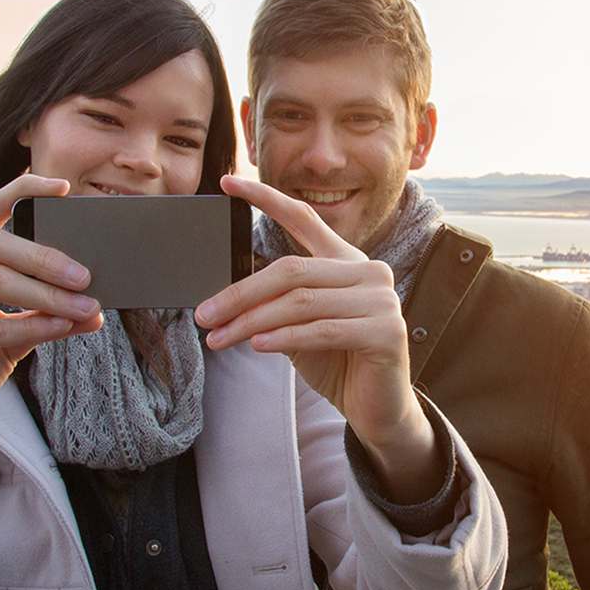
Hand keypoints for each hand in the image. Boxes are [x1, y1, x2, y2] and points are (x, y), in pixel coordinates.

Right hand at [0, 173, 103, 499]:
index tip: (62, 189)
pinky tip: (59, 328)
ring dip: (46, 293)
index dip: (20, 191)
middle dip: (43, 255)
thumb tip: (93, 307)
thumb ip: (42, 316)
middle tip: (86, 274)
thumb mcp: (8, 337)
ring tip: (84, 306)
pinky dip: (31, 325)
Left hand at [195, 174, 439, 497]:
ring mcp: (382, 299)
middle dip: (240, 294)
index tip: (227, 181)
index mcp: (345, 261)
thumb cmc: (334, 361)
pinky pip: (322, 330)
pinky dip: (284, 338)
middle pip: (291, 271)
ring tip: (218, 338)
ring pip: (300, 303)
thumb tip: (219, 298)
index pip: (303, 218)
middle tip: (203, 315)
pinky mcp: (386, 331)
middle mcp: (368, 271)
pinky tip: (256, 346)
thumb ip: (272, 303)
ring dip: (252, 322)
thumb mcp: (296, 325)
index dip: (265, 198)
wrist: (376, 407)